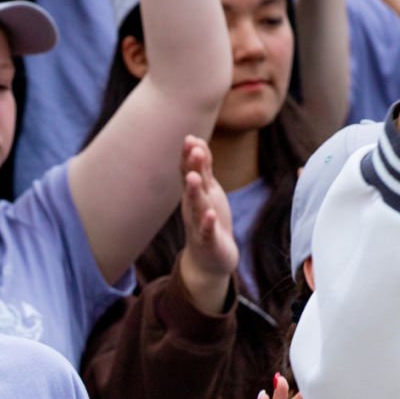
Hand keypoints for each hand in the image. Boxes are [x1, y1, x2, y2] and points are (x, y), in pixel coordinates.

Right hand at [175, 136, 238, 313]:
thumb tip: (195, 141)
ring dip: (194, 193)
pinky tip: (211, 215)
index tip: (190, 138)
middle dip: (192, 167)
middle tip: (192, 149)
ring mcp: (199, 225)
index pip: (189, 172)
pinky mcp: (208, 242)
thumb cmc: (208, 220)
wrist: (209, 260)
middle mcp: (193, 207)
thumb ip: (202, 167)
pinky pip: (207, 232)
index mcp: (194, 195)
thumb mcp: (207, 191)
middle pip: (191, 185)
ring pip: (196, 207)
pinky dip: (208, 223)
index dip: (189, 156)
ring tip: (194, 178)